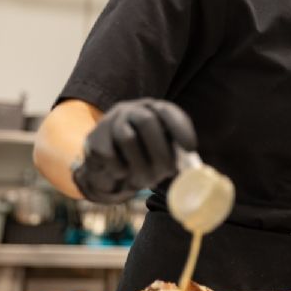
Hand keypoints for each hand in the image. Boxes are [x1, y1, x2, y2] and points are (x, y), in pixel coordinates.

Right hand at [72, 98, 196, 202]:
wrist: (106, 167)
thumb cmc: (143, 158)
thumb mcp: (161, 153)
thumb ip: (177, 156)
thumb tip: (196, 172)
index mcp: (152, 110)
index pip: (167, 111)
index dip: (180, 128)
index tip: (191, 149)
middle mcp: (131, 110)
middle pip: (146, 121)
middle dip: (160, 150)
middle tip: (168, 172)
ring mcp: (110, 122)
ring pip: (127, 138)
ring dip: (140, 165)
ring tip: (146, 181)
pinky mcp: (94, 139)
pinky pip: (109, 154)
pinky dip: (120, 170)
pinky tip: (124, 175)